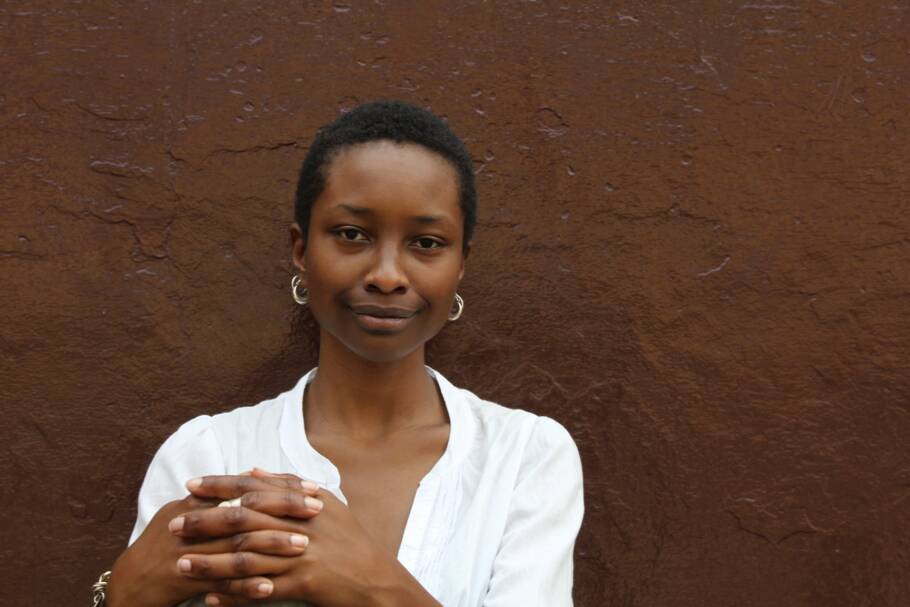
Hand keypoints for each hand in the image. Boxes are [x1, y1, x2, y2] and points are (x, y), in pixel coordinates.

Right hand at [108, 475, 320, 606]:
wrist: (128, 585)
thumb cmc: (166, 548)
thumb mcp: (187, 514)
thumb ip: (219, 497)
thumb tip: (255, 474)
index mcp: (195, 503)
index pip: (244, 489)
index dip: (279, 487)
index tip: (311, 488)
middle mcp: (191, 523)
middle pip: (244, 511)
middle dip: (283, 509)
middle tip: (317, 510)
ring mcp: (185, 551)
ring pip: (235, 545)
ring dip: (271, 544)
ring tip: (304, 545)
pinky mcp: (180, 580)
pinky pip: (218, 583)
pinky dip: (245, 585)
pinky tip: (270, 587)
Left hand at [181, 470, 440, 606]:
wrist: (376, 580)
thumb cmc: (349, 542)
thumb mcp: (326, 506)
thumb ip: (288, 486)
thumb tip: (252, 468)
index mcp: (306, 500)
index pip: (256, 487)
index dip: (222, 485)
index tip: (191, 486)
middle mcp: (303, 523)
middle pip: (245, 518)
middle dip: (205, 520)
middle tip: (173, 525)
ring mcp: (304, 553)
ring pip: (247, 555)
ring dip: (211, 561)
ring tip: (181, 564)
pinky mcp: (306, 583)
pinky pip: (262, 590)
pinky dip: (234, 594)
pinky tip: (210, 598)